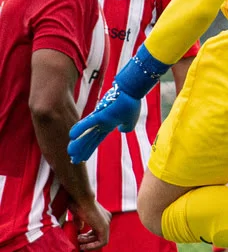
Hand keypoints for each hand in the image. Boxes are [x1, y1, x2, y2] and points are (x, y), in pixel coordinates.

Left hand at [68, 44, 166, 162]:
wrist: (132, 90)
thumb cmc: (132, 102)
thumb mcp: (130, 121)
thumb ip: (126, 128)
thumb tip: (122, 130)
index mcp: (108, 126)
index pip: (96, 140)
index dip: (89, 149)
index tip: (82, 158)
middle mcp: (101, 123)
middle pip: (89, 139)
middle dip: (82, 150)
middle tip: (73, 160)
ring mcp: (100, 119)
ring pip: (87, 134)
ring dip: (79, 144)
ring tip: (70, 154)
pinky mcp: (101, 113)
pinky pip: (89, 122)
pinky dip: (80, 129)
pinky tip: (71, 136)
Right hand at [73, 200, 110, 251]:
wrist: (81, 198)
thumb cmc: (77, 203)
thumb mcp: (78, 214)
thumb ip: (79, 221)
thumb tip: (79, 228)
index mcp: (102, 215)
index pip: (97, 230)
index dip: (88, 236)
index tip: (79, 237)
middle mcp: (106, 218)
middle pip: (99, 235)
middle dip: (87, 240)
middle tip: (78, 239)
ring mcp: (106, 223)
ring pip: (101, 240)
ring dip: (88, 244)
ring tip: (78, 241)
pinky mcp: (104, 227)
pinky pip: (102, 242)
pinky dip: (93, 246)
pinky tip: (83, 246)